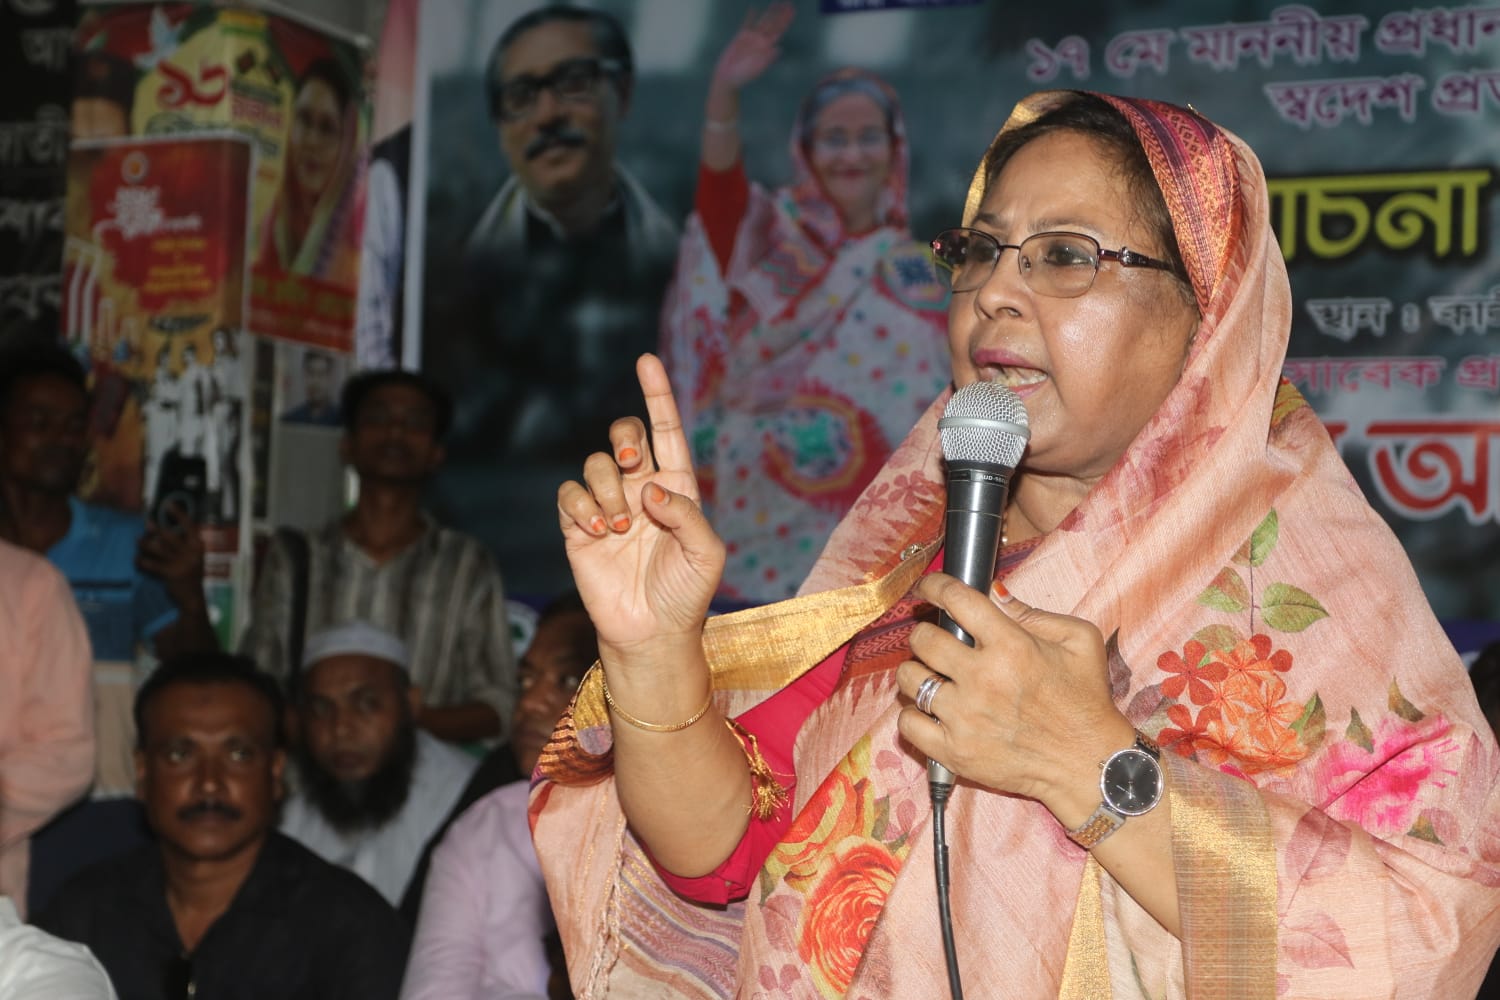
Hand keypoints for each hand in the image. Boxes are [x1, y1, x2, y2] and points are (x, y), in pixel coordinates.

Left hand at [136, 503, 206, 609]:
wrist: (192, 598)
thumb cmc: (190, 575)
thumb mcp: (193, 558)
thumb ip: (183, 545)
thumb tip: (161, 532)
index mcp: (198, 546)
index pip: (189, 526)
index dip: (178, 514)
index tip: (168, 504)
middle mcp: (191, 553)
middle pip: (169, 536)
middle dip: (156, 530)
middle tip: (147, 523)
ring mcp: (181, 563)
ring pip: (158, 549)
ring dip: (145, 544)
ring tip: (138, 541)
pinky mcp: (170, 573)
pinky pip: (151, 564)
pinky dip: (142, 561)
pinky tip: (137, 560)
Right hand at [556, 354, 725, 656]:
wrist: (651, 632)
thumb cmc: (687, 594)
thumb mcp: (707, 554)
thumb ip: (688, 516)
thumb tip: (649, 488)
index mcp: (676, 486)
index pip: (666, 429)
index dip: (657, 394)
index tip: (646, 361)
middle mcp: (640, 488)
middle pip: (624, 434)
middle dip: (624, 439)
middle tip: (632, 469)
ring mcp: (608, 506)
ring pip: (594, 464)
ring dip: (607, 492)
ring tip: (621, 530)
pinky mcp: (578, 527)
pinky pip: (570, 494)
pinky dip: (583, 509)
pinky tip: (600, 535)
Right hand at [712, 2, 794, 91]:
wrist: (728, 76)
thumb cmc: (743, 75)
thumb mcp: (757, 68)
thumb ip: (767, 58)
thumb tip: (778, 48)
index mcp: (767, 47)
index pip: (780, 31)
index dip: (786, 20)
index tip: (793, 11)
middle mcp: (761, 41)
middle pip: (774, 24)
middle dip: (781, 13)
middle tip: (789, 2)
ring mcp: (751, 38)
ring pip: (763, 21)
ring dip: (770, 12)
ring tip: (776, 2)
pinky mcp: (740, 36)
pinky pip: (747, 23)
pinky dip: (750, 16)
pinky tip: (753, 8)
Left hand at [893, 575, 1133, 817]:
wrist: (1089, 762)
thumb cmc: (1085, 700)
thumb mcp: (1079, 641)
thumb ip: (1032, 613)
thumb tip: (993, 591)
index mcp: (1011, 646)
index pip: (957, 600)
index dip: (935, 586)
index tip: (928, 588)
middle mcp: (982, 679)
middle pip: (923, 639)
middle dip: (924, 633)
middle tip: (933, 640)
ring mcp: (964, 717)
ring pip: (909, 679)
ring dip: (915, 672)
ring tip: (931, 675)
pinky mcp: (954, 752)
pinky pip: (907, 724)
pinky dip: (912, 714)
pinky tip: (928, 711)